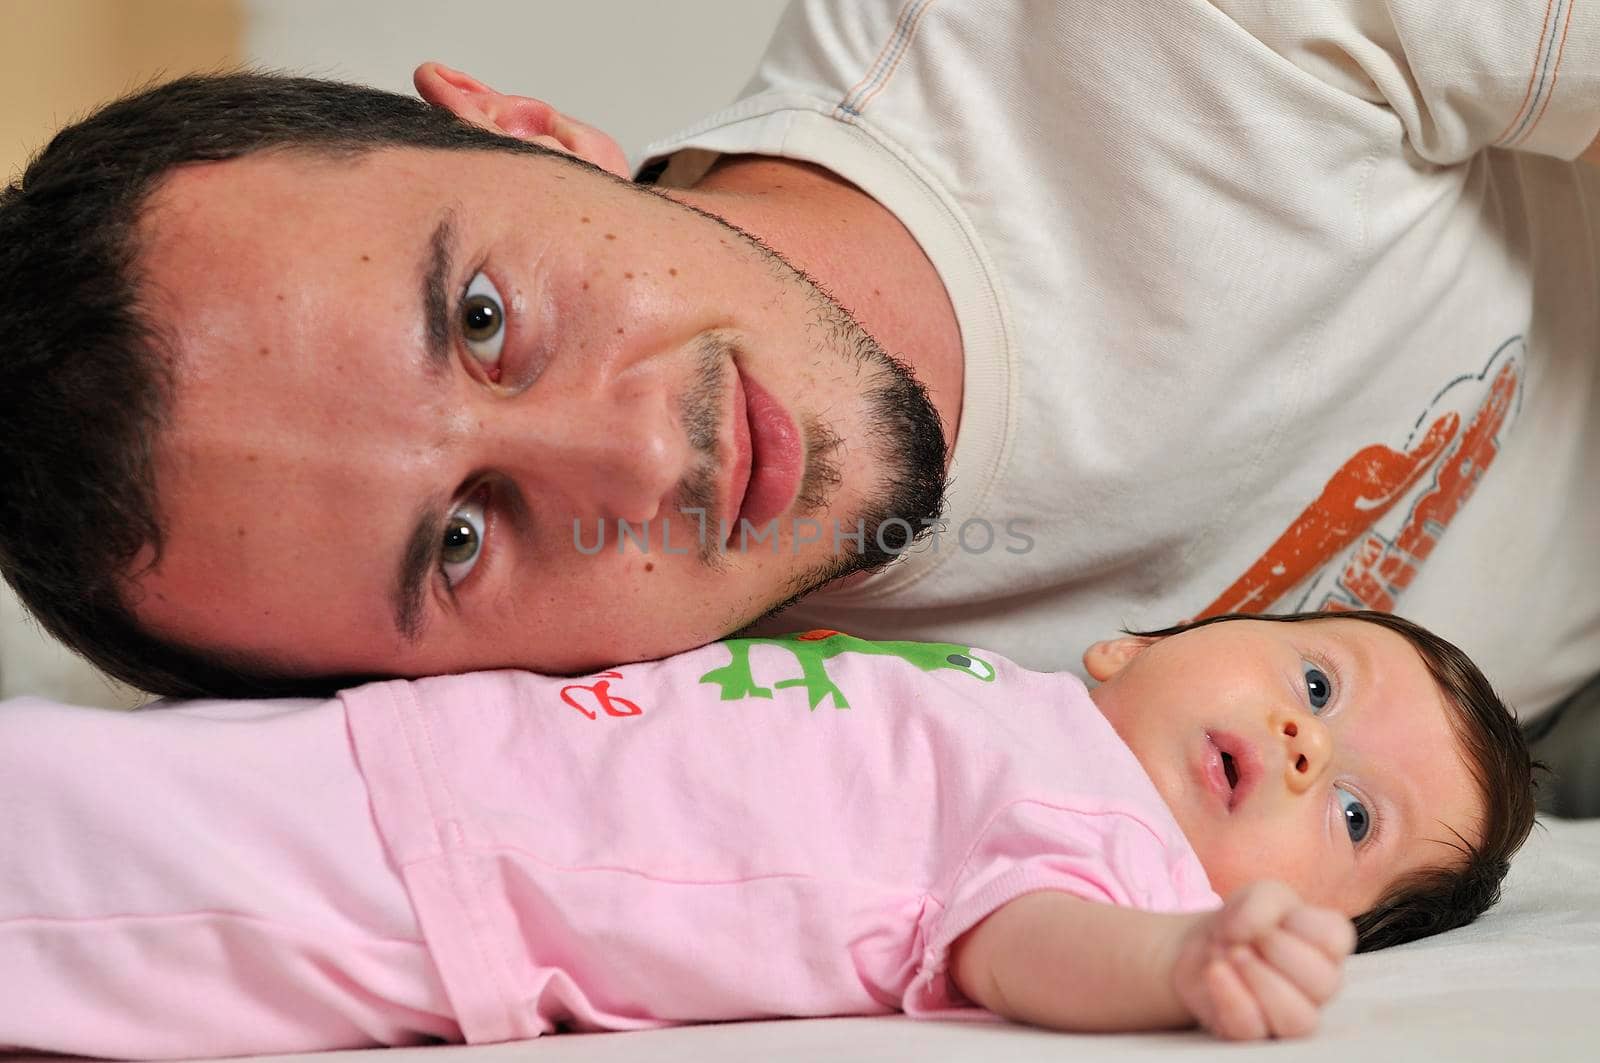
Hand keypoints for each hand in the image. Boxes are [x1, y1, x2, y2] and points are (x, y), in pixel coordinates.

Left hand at [1172, 880, 1355, 1039]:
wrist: (1199, 947)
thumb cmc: (1243, 922)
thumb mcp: (1257, 895)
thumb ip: (1264, 902)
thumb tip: (1254, 932)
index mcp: (1325, 948)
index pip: (1336, 940)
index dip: (1300, 924)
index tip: (1274, 917)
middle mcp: (1316, 987)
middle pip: (1325, 983)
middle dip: (1278, 951)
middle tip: (1245, 937)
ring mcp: (1288, 1014)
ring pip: (1300, 1020)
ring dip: (1260, 980)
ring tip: (1232, 954)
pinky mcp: (1253, 1032)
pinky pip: (1253, 1030)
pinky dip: (1231, 997)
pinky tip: (1216, 972)